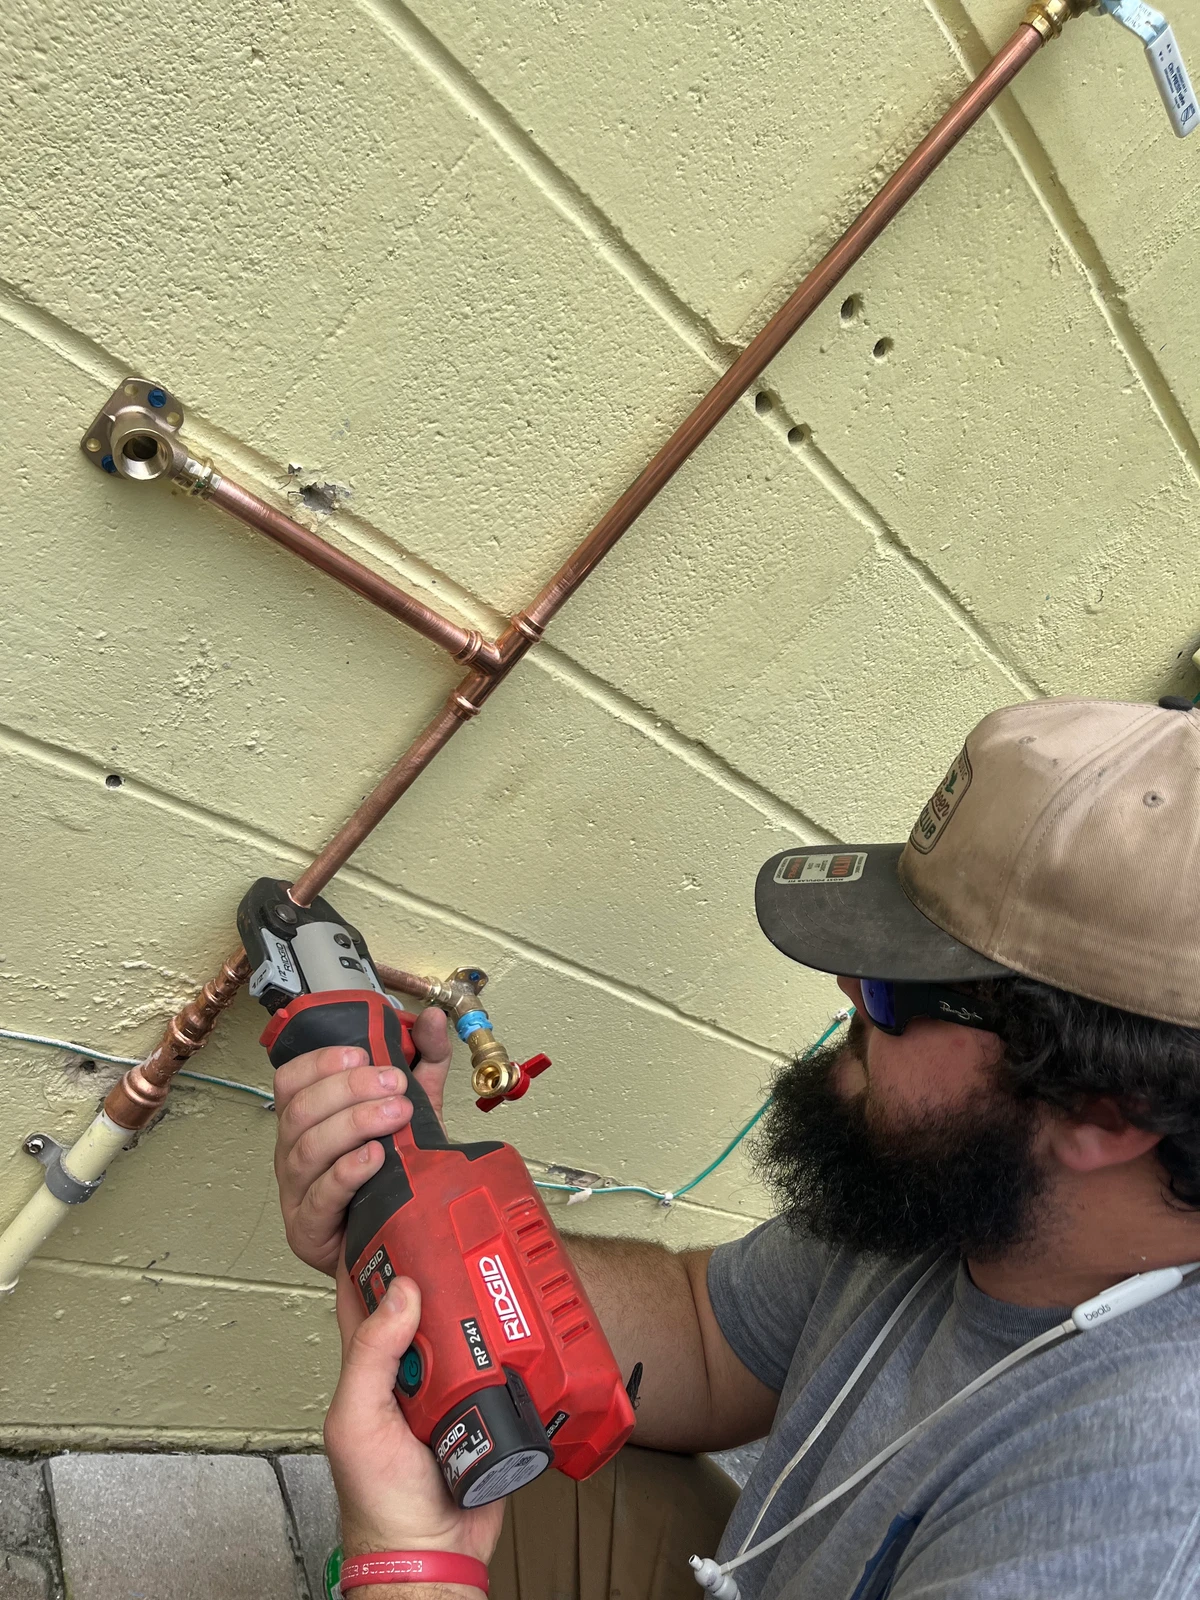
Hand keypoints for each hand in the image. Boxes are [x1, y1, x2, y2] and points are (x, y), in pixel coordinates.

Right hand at [273, 1006, 452, 1274]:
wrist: (401, 1241)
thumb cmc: (395, 1176)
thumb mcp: (412, 1111)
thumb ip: (423, 1063)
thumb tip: (434, 1019)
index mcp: (308, 1121)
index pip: (290, 1081)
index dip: (320, 1062)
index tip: (362, 1054)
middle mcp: (293, 1153)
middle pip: (300, 1111)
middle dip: (349, 1089)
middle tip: (394, 1083)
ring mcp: (297, 1193)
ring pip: (308, 1148)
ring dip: (354, 1123)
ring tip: (395, 1114)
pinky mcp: (310, 1231)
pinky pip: (320, 1196)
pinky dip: (347, 1172)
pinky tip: (374, 1157)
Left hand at [325, 1266, 504, 1571]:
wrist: (431, 1555)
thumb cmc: (378, 1503)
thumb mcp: (357, 1421)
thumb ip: (370, 1356)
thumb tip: (400, 1292)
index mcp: (371, 1367)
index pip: (370, 1295)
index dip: (380, 1254)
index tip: (402, 1215)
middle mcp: (412, 1370)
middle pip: (431, 1303)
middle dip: (446, 1271)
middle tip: (465, 1236)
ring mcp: (452, 1387)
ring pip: (471, 1327)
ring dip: (485, 1304)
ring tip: (499, 1272)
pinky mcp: (488, 1405)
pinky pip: (504, 1363)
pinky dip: (516, 1342)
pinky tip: (525, 1322)